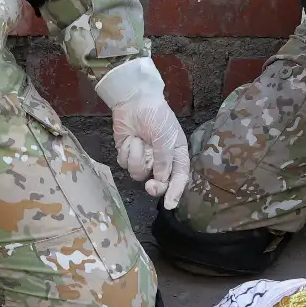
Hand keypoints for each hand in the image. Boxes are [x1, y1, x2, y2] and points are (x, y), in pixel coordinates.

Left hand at [94, 57, 188, 209]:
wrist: (134, 101)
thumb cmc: (156, 116)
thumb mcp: (166, 138)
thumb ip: (165, 161)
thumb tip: (161, 180)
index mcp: (176, 154)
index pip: (179, 178)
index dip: (175, 192)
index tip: (169, 205)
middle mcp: (160, 160)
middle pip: (158, 183)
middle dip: (154, 186)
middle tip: (150, 185)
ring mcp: (143, 158)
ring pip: (138, 173)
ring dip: (137, 157)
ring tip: (137, 140)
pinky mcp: (128, 154)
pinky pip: (126, 164)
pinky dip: (127, 152)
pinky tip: (130, 139)